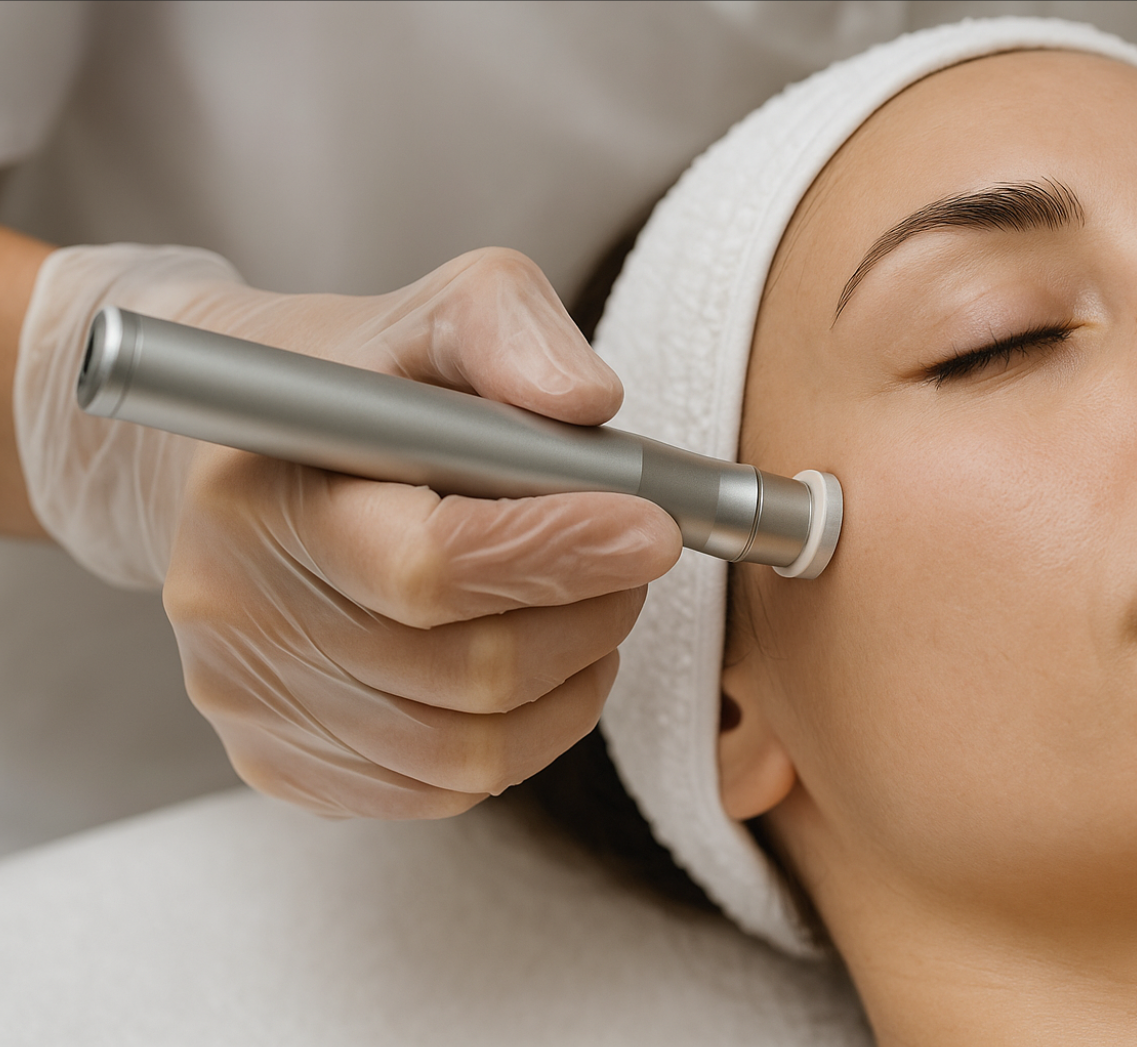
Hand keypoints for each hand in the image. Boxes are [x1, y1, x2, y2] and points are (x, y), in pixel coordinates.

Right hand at [153, 249, 681, 816]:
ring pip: (471, 750)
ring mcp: (253, 703)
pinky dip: (524, 733)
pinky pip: (441, 789)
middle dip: (591, 615)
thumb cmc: (347, 382)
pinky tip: (536, 662)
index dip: (560, 554)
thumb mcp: (430, 312)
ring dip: (573, 680)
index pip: (432, 566)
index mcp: (263, 493)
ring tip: (594, 604)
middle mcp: (237, 613)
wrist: (222, 461)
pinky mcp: (280, 762)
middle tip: (635, 557)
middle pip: (469, 672)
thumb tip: (589, 403)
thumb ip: (512, 333)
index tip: (652, 528)